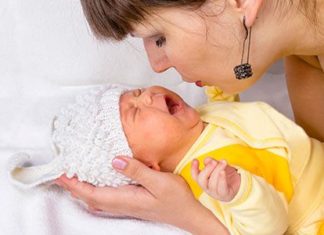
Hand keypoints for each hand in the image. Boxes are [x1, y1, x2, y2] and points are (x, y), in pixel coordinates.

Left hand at [55, 156, 228, 234]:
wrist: (188, 213)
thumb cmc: (176, 198)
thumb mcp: (158, 181)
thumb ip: (136, 170)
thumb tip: (114, 160)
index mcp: (126, 199)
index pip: (92, 194)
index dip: (74, 184)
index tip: (61, 174)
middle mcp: (122, 204)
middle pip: (90, 198)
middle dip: (73, 187)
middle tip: (61, 174)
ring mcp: (127, 205)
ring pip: (96, 199)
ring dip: (82, 189)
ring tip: (74, 177)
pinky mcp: (132, 202)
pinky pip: (106, 198)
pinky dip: (95, 190)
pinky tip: (97, 183)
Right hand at [191, 158, 240, 201]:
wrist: (238, 184)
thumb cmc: (225, 174)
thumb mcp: (219, 166)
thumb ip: (213, 163)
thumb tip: (207, 160)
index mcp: (203, 180)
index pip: (195, 176)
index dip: (193, 168)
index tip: (195, 160)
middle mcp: (207, 188)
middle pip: (201, 180)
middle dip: (207, 169)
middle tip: (214, 162)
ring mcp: (215, 193)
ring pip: (212, 183)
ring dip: (218, 170)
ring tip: (223, 162)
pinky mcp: (225, 195)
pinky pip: (222, 188)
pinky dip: (222, 179)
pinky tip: (223, 171)